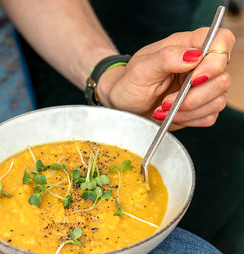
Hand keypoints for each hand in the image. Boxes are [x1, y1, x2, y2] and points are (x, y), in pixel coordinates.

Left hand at [97, 27, 234, 129]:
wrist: (123, 107)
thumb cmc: (129, 84)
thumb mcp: (141, 69)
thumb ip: (167, 58)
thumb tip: (194, 55)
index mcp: (187, 46)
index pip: (221, 41)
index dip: (215, 61)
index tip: (193, 79)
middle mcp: (198, 66)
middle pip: (222, 78)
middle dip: (194, 96)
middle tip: (166, 101)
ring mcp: (201, 89)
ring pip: (218, 100)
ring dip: (189, 110)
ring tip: (164, 109)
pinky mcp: (199, 108)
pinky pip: (209, 116)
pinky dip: (190, 120)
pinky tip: (171, 116)